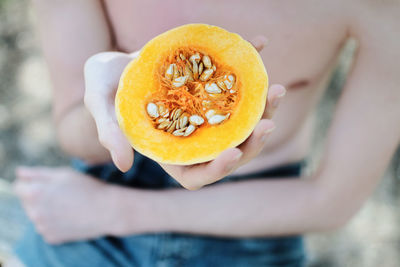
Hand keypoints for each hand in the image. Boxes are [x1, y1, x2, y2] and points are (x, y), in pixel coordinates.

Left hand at [14, 167, 117, 243]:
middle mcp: (34, 212)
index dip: (32, 182)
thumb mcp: (63, 174)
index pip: (18, 186)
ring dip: (46, 209)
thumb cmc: (87, 188)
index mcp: (35, 193)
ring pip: (37, 215)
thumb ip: (36, 173)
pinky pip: (46, 227)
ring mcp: (42, 227)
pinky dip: (55, 222)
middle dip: (39, 196)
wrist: (107, 211)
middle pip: (27, 201)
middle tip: (63, 194)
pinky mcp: (51, 238)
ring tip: (69, 205)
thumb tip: (19, 172)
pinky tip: (70, 217)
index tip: (49, 183)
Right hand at [84, 36, 285, 189]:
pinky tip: (260, 44)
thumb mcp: (99, 105)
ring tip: (274, 89)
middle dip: (252, 141)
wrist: (114, 63)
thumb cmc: (102, 88)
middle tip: (268, 121)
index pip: (197, 174)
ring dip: (262, 109)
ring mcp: (204, 113)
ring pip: (240, 121)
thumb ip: (110, 133)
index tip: (233, 153)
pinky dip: (249, 65)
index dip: (217, 169)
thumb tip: (123, 165)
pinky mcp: (209, 89)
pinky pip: (234, 83)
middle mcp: (192, 136)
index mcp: (168, 150)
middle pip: (229, 149)